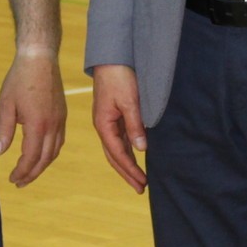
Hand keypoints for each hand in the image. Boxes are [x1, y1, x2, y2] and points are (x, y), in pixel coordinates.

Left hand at [0, 50, 66, 185]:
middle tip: (19, 182)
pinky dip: (51, 152)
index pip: (31, 157)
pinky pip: (60, 140)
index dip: (22, 171)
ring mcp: (60, 119)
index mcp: (38, 124)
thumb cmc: (20, 79)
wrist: (40, 57)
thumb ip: (3, 130)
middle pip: (46, 158)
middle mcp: (53, 125)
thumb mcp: (6, 105)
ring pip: (55, 150)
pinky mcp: (62, 113)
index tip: (12, 179)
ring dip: (43, 164)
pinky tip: (42, 152)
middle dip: (32, 173)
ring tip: (30, 171)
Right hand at [90, 64, 146, 192]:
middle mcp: (103, 127)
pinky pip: (120, 139)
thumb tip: (141, 149)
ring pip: (117, 149)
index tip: (142, 183)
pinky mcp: (113, 116)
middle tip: (141, 188)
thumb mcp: (130, 101)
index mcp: (103, 125)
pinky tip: (135, 156)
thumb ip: (135, 125)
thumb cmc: (119, 77)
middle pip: (115, 157)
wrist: (111, 58)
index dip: (130, 170)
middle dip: (127, 173)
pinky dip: (127, 151)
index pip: (118, 154)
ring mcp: (107, 122)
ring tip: (139, 178)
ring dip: (127, 164)